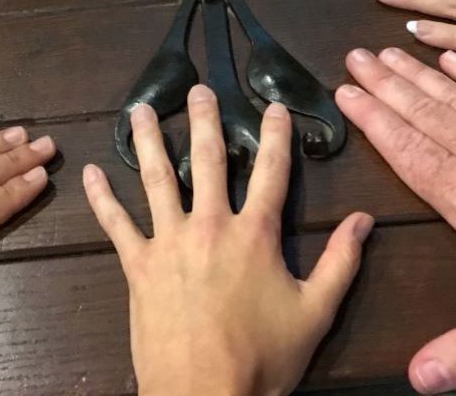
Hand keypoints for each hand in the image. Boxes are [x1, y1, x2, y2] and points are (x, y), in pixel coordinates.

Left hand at [83, 86, 372, 395]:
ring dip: (150, 141)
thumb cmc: (263, 359)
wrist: (204, 395)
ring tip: (140, 110)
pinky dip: (102, 198)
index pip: (271, 172)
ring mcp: (169, 242)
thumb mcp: (315, 313)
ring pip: (157, 179)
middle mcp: (210, 226)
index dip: (275, 136)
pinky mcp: (138, 265)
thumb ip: (340, 263)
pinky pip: (116, 224)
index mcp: (255, 234)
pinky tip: (91, 173)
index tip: (274, 106)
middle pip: (208, 161)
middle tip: (198, 90)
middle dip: (206, 121)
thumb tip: (365, 221)